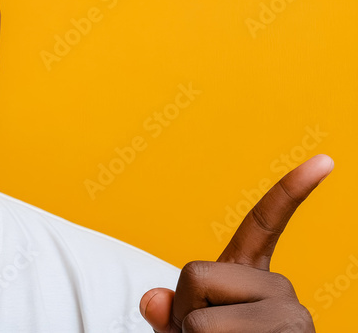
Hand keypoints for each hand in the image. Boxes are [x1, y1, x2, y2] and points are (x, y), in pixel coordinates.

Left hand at [139, 153, 332, 331]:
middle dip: (181, 312)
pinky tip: (249, 332)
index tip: (324, 160)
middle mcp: (280, 290)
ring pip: (200, 320)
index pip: (264, 225)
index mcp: (252, 277)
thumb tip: (151, 301)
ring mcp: (293, 318)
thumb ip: (166, 313)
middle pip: (194, 274)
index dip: (291, 191)